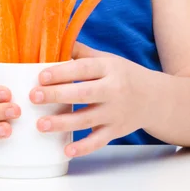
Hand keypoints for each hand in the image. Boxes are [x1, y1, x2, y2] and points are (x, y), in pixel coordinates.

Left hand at [29, 41, 152, 157]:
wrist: (155, 98)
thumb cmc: (123, 75)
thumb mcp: (107, 59)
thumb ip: (82, 52)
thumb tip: (55, 40)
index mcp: (109, 68)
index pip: (83, 69)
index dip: (62, 72)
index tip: (41, 76)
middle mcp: (114, 90)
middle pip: (83, 93)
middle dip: (57, 95)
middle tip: (34, 96)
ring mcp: (115, 113)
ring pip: (87, 119)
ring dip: (62, 123)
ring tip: (40, 124)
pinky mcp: (116, 131)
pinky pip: (98, 141)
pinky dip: (83, 148)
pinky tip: (66, 150)